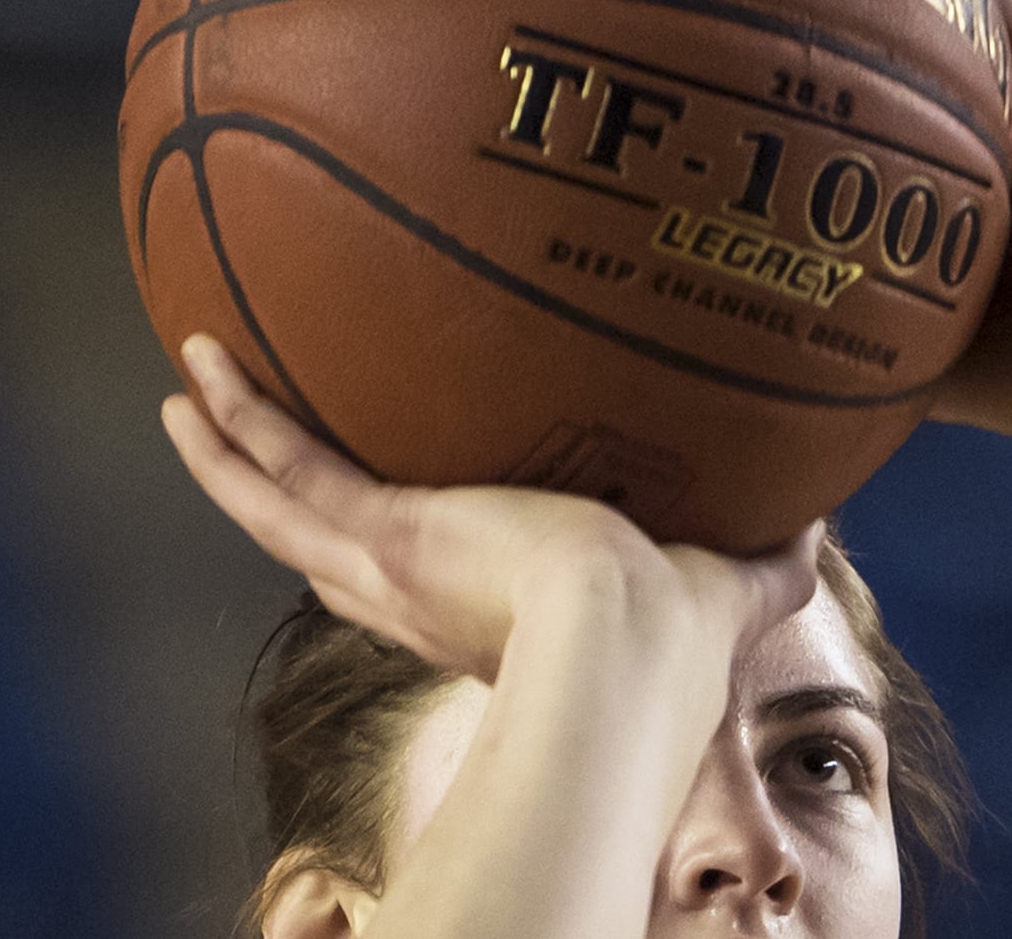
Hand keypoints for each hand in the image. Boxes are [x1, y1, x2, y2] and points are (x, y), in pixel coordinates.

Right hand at [161, 334, 823, 683]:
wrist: (632, 645)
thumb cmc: (684, 634)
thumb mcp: (731, 581)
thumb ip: (777, 553)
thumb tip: (830, 514)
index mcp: (485, 611)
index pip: (410, 584)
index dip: (377, 555)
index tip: (372, 520)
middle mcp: (420, 596)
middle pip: (318, 543)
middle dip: (275, 496)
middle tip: (236, 444)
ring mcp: (391, 566)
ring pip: (277, 505)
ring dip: (223, 450)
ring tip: (180, 394)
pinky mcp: (385, 531)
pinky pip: (287, 466)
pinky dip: (238, 420)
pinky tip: (196, 365)